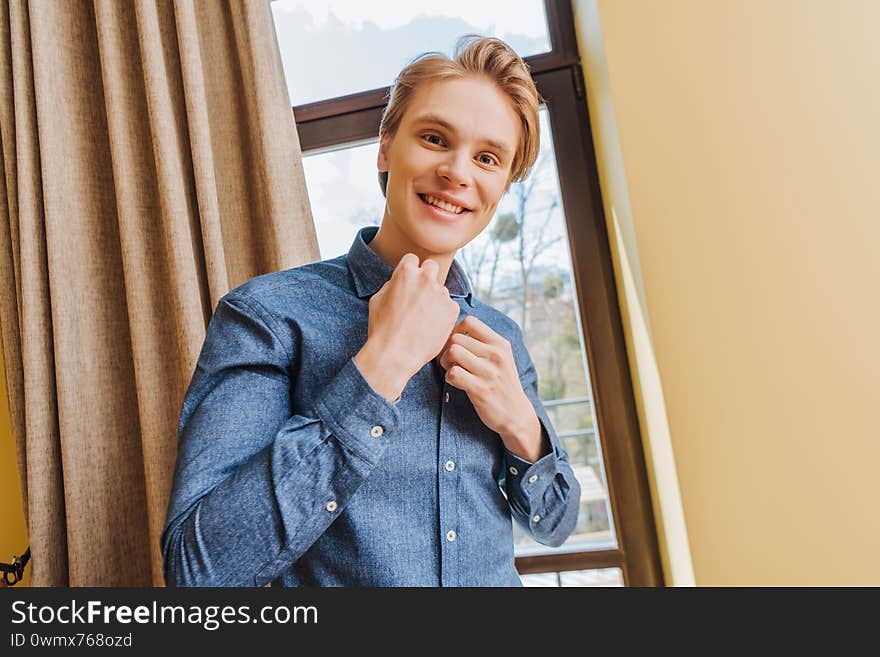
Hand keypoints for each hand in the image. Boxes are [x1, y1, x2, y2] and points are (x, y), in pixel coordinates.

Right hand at [354, 254, 460, 401]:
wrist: (395, 354)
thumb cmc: (382, 328)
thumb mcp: (377, 299)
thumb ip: (392, 284)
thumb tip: (400, 281)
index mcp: (406, 271)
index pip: (412, 259)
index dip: (409, 271)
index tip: (408, 283)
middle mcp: (426, 278)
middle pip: (431, 267)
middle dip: (426, 277)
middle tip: (419, 296)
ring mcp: (441, 293)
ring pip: (440, 289)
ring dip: (434, 298)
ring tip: (422, 319)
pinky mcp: (452, 309)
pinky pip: (449, 306)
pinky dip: (442, 314)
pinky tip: (431, 327)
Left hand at [438, 316, 546, 460]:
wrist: (516, 414)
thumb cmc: (502, 383)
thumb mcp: (501, 357)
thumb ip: (483, 342)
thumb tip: (453, 328)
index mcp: (500, 343)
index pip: (470, 321)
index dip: (456, 330)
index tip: (456, 344)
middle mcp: (496, 355)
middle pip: (456, 338)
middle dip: (446, 349)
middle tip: (449, 361)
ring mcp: (489, 372)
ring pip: (453, 352)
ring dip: (445, 361)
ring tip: (451, 370)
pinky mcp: (480, 389)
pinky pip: (453, 373)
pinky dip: (449, 377)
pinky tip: (455, 382)